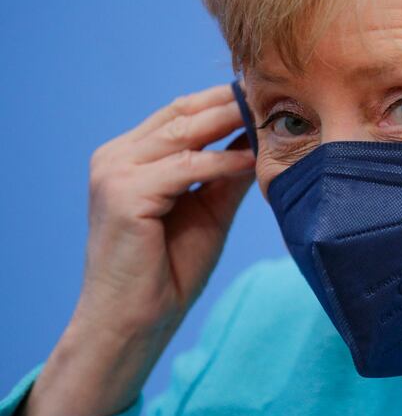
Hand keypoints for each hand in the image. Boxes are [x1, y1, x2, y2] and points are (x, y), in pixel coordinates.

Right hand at [17, 83, 254, 415]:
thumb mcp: (208, 210)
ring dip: (230, 122)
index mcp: (129, 157)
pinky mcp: (123, 194)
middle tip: (273, 93)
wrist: (136, 321)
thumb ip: (227, 174)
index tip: (264, 93)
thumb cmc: (169, 270)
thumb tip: (259, 139)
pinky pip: (184, 168)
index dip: (221, 101)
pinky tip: (253, 159)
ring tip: (269, 115)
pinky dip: (221, 162)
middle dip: (229, 103)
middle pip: (181, 115)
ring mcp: (114, 172)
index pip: (179, 114)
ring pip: (183, 134)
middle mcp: (116, 157)